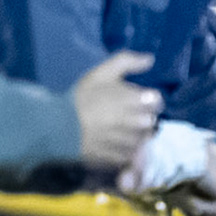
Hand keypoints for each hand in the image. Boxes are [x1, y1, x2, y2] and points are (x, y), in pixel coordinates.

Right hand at [71, 52, 161, 171]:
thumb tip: (150, 59)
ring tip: (117, 128)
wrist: (58, 125)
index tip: (137, 100)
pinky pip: (132, 153)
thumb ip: (127, 62)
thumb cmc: (82, 97)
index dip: (148, 100)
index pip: (157, 101)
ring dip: (135, 134)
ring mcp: (130, 141)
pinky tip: (112, 141)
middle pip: (152, 120)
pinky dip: (125, 149)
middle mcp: (137, 121)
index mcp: (135, 99)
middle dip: (141, 117)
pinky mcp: (121, 157)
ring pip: (143, 138)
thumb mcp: (102, 73)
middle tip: (125, 114)